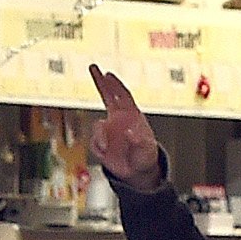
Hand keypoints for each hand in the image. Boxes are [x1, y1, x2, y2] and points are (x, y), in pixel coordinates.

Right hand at [88, 64, 163, 190]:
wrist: (137, 172)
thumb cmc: (144, 156)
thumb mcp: (146, 150)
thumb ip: (139, 141)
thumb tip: (130, 132)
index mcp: (131, 116)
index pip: (122, 96)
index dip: (115, 85)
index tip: (107, 74)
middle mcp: (117, 119)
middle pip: (107, 95)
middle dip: (100, 81)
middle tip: (93, 67)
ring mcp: (108, 130)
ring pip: (98, 125)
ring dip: (101, 135)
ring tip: (107, 147)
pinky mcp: (100, 143)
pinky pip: (94, 142)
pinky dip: (98, 148)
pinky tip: (106, 153)